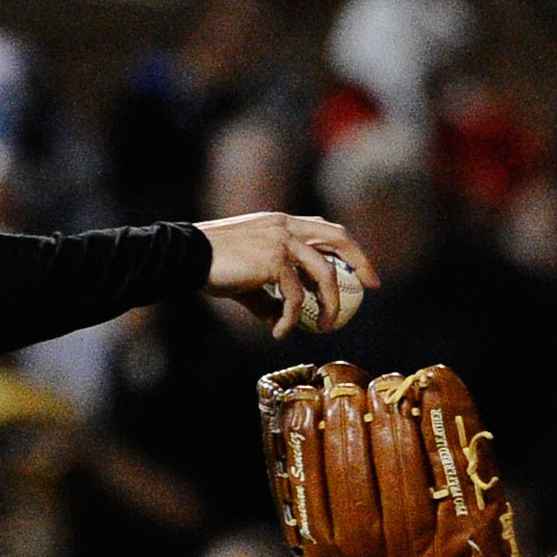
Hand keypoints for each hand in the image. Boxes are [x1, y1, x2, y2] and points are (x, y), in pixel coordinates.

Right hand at [197, 212, 378, 336]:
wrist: (185, 257)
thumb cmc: (212, 267)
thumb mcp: (247, 281)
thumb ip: (268, 297)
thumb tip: (281, 323)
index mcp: (281, 223)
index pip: (325, 229)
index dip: (348, 249)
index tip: (361, 272)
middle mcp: (286, 226)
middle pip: (338, 239)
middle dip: (361, 262)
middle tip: (371, 287)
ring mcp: (281, 240)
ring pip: (324, 273)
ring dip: (330, 304)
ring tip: (324, 327)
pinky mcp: (273, 260)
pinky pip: (294, 296)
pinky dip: (291, 318)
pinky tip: (280, 332)